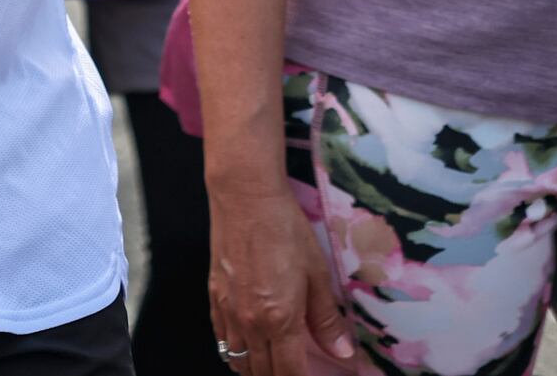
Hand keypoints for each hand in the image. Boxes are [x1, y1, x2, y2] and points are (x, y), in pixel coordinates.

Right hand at [208, 177, 356, 374]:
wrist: (245, 197)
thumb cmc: (284, 229)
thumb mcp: (317, 273)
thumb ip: (327, 319)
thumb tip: (342, 352)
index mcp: (279, 320)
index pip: (289, 373)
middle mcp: (249, 322)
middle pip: (262, 372)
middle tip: (294, 370)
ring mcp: (228, 311)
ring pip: (237, 360)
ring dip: (256, 370)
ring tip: (271, 366)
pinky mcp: (214, 296)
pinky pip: (220, 339)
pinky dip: (233, 352)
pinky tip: (245, 348)